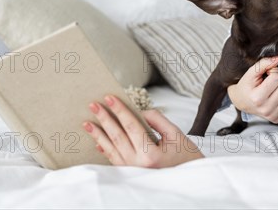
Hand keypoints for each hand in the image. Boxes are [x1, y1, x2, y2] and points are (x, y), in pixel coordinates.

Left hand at [83, 95, 203, 167]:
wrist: (189, 180)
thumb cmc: (185, 157)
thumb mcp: (175, 134)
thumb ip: (157, 120)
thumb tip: (139, 112)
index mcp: (150, 154)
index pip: (131, 126)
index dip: (120, 110)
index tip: (109, 98)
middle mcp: (137, 164)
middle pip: (117, 136)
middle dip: (104, 119)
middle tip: (93, 105)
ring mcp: (132, 171)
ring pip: (111, 149)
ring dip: (98, 135)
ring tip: (87, 123)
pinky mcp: (130, 174)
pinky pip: (114, 160)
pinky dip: (105, 149)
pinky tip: (97, 141)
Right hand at [227, 57, 277, 123]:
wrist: (240, 102)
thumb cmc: (245, 86)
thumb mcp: (250, 73)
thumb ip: (263, 64)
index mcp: (257, 98)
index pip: (277, 78)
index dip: (273, 71)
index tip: (266, 73)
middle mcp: (266, 109)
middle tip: (269, 81)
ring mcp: (272, 116)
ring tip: (271, 88)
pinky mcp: (277, 118)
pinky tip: (274, 97)